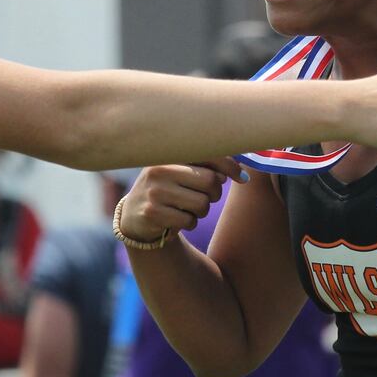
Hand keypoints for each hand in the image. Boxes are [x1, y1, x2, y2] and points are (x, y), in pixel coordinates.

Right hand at [117, 159, 244, 243]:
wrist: (134, 216)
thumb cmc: (168, 190)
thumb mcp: (181, 172)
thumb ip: (206, 166)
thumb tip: (240, 172)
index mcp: (169, 154)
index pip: (208, 153)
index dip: (230, 166)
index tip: (241, 178)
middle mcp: (160, 169)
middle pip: (210, 181)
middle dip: (215, 193)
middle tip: (207, 196)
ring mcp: (155, 191)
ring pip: (202, 204)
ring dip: (201, 211)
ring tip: (187, 208)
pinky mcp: (153, 213)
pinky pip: (189, 221)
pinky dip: (189, 223)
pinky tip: (177, 220)